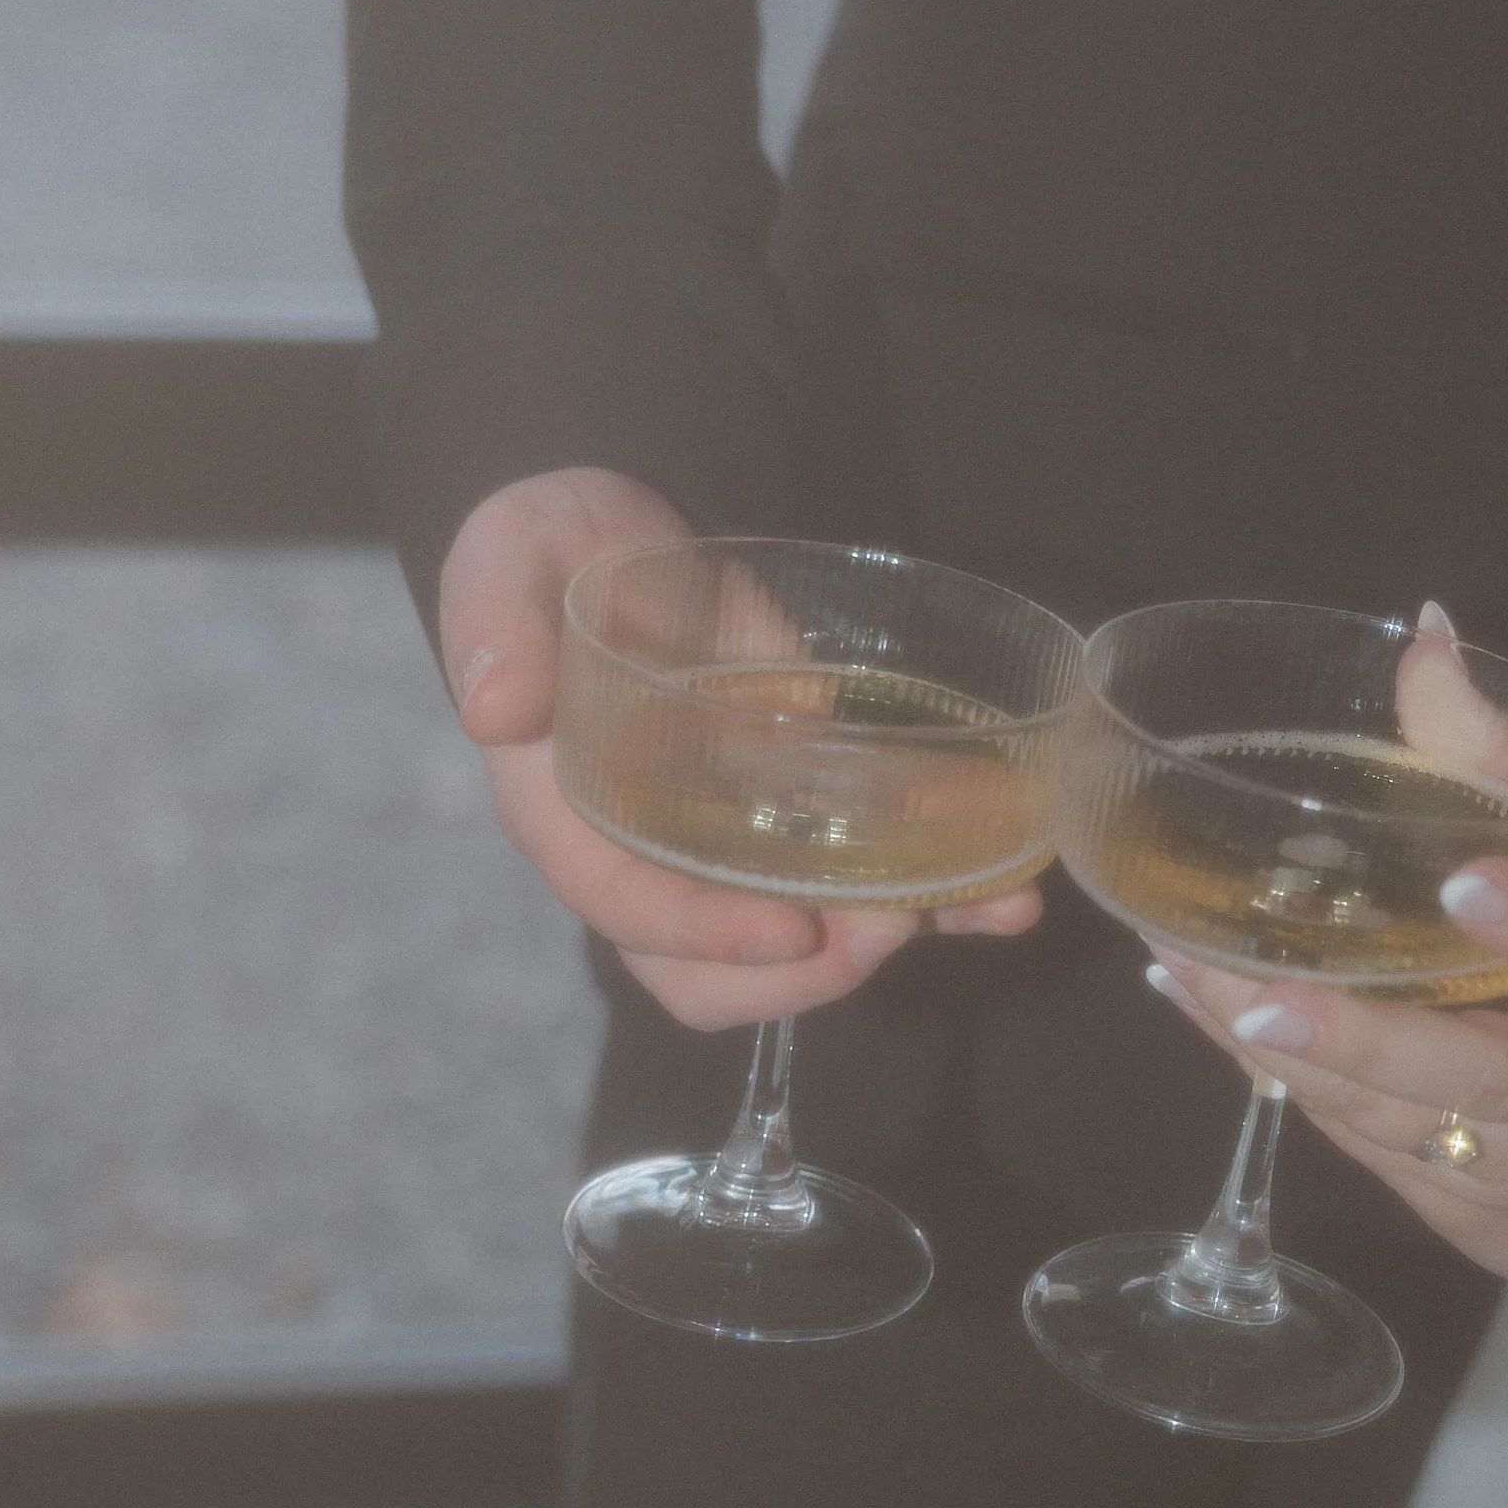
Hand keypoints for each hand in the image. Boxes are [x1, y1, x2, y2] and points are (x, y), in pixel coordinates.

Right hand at [441, 468, 1044, 1030]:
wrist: (611, 533)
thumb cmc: (545, 556)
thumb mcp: (507, 566)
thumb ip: (497, 628)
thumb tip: (494, 706)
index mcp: (570, 814)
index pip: (623, 909)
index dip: (702, 935)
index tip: (788, 932)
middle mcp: (650, 854)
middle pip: (711, 973)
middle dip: (808, 972)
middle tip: (891, 925)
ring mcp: (729, 847)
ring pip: (804, 942)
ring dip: (906, 935)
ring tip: (991, 905)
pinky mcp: (798, 816)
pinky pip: (869, 877)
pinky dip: (948, 894)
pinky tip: (1014, 891)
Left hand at [1153, 846, 1507, 1310]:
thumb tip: (1428, 634)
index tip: (1468, 878)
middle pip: (1467, 1076)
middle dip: (1360, 1039)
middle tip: (1260, 990)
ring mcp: (1503, 1163)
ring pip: (1382, 1115)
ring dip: (1276, 1046)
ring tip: (1179, 968)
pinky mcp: (1442, 1202)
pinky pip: (1344, 1132)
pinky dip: (1264, 1065)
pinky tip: (1190, 997)